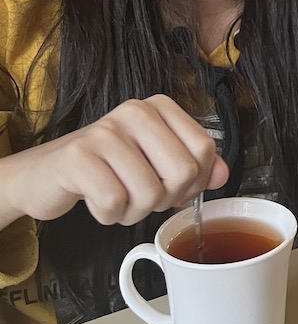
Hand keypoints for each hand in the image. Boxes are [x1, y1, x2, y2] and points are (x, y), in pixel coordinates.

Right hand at [0, 95, 228, 228]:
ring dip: (134, 212)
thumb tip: (223, 175)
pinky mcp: (77, 157)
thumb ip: (195, 167)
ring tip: (116, 197)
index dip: (194, 180)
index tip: (172, 186)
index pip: (204, 149)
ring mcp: (105, 131)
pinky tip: (96, 200)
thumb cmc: (109, 169)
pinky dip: (108, 215)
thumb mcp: (156, 162)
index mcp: (160, 108)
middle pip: (182, 171)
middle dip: (166, 198)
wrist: (47, 175)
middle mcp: (135, 111)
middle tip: (142, 196)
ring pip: (149, 193)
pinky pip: (114, 203)